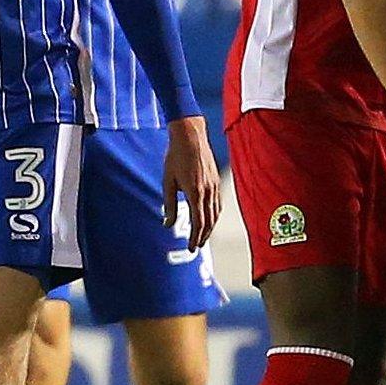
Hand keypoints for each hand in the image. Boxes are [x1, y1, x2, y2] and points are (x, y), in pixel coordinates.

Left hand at [161, 116, 219, 249]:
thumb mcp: (168, 182)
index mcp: (195, 192)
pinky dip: (214, 215)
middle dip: (204, 236)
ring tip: (203, 236)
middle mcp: (208, 191)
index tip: (192, 248)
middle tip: (197, 247)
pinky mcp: (216, 180)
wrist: (191, 136)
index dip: (196, 237)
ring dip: (210, 227)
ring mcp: (214, 185)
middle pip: (209, 220)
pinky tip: (210, 218)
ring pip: (216, 213)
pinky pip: (218, 203)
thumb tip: (167, 224)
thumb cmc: (175, 157)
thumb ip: (169, 205)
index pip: (198, 222)